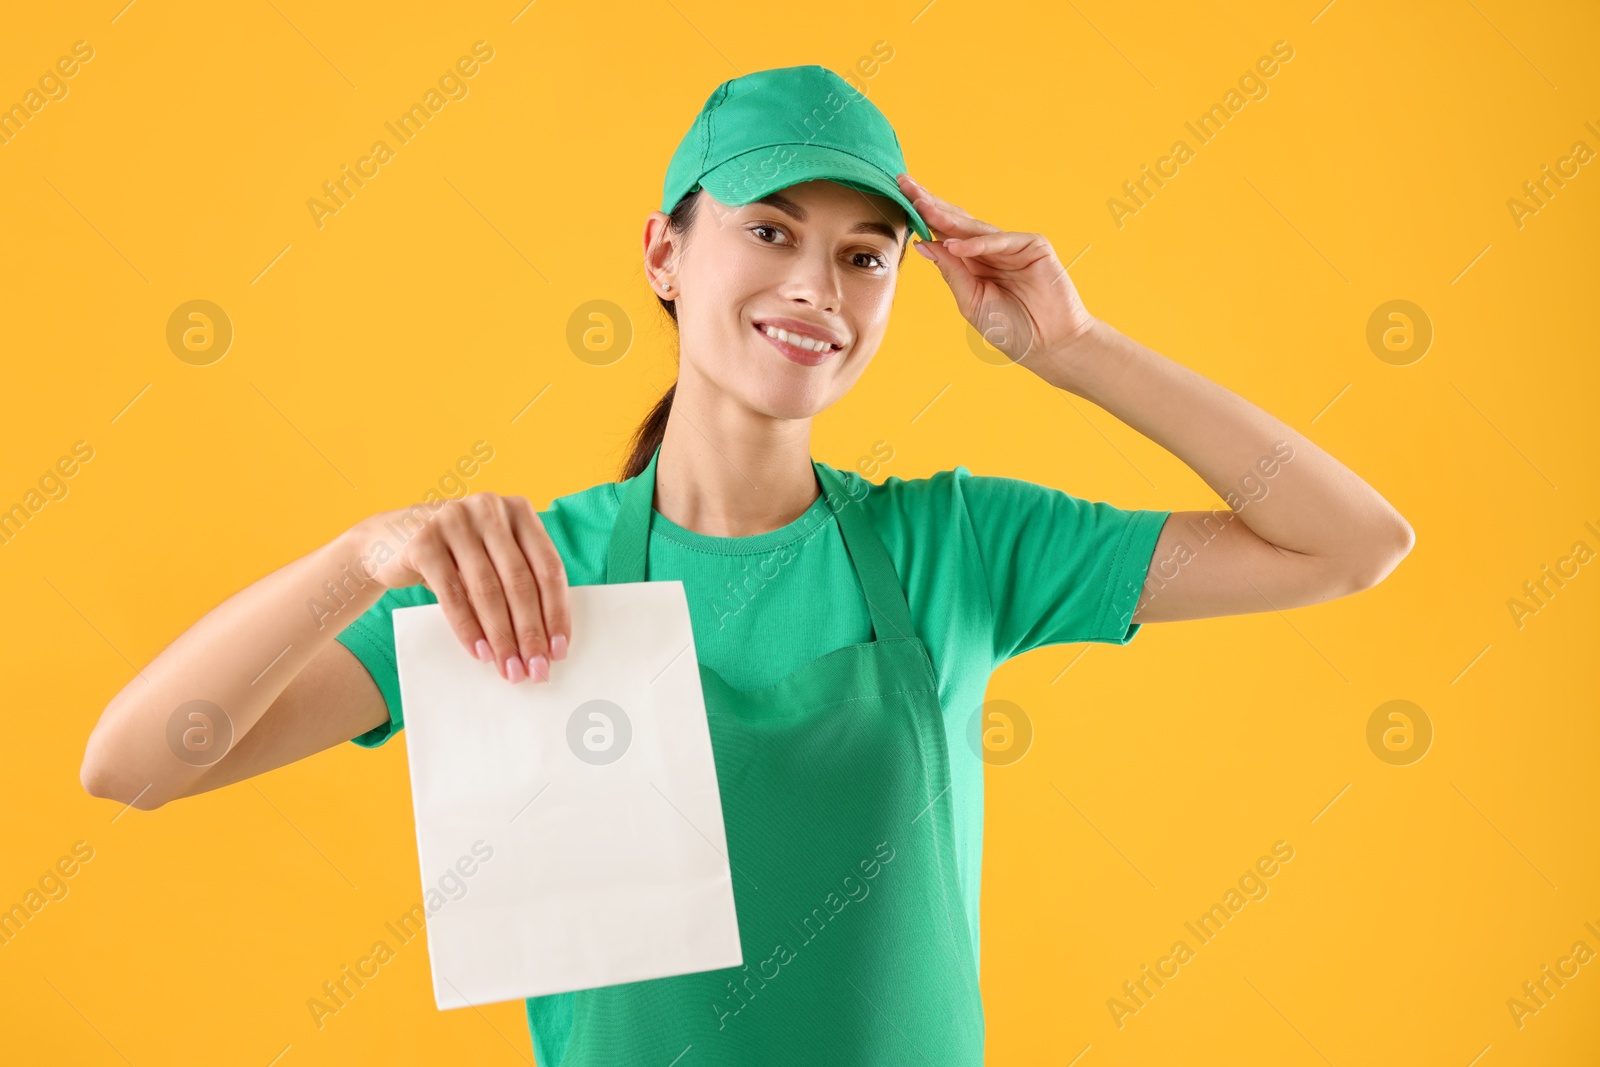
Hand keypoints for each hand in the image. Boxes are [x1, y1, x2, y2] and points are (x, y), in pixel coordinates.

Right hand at [359, 494, 569, 683]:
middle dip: (530, 633)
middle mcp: (490, 508)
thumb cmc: (455, 556)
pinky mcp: (423, 541)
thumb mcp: (491, 557)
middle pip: (520, 581)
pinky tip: (480, 653)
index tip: (559, 650)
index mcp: (518, 510)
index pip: (548, 567)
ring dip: (502, 637)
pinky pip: (452, 594)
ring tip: (509, 669)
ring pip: (488, 590)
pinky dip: (468, 628)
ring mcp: (454, 520)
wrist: (388, 538)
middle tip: (535, 669)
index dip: (557, 612)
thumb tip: (545, 643)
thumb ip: (518, 581)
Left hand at [898, 173, 1097, 373]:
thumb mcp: (971, 301)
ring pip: (976, 227)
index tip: (899, 196)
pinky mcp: (1033, 246)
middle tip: (905, 185)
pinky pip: (1001, 241)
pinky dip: (978, 243)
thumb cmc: (1011, 328)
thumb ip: (951, 272)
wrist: (1049, 345)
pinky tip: (955, 245)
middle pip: (956, 221)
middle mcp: (991, 249)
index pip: (944, 233)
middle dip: (930, 204)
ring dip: (948, 218)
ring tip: (922, 208)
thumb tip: (922, 244)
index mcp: (973, 262)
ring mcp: (1012, 245)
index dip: (923, 216)